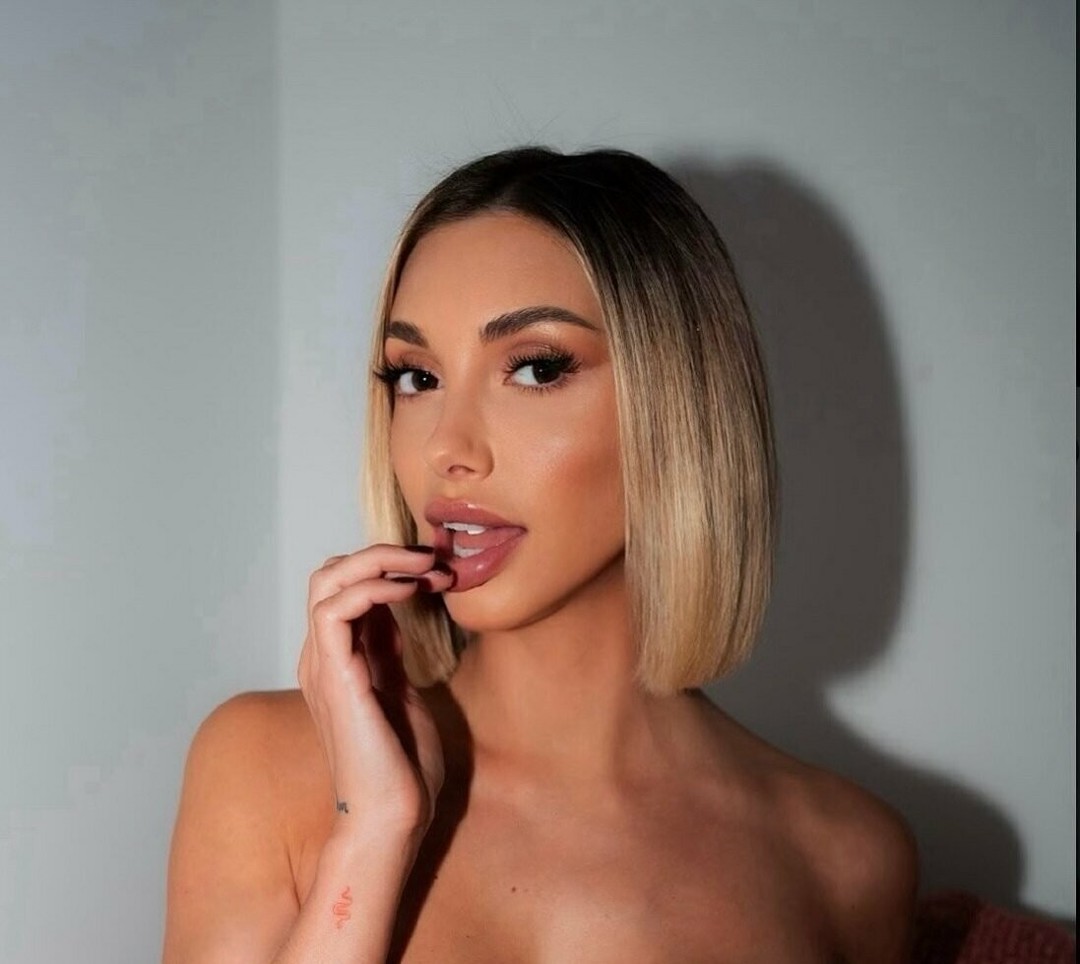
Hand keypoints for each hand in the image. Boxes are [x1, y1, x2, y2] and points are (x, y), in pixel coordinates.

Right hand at [297, 545, 452, 844]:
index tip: (437, 572)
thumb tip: (392, 615)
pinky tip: (410, 591)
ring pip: (327, 579)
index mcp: (336, 661)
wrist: (392, 816)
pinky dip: (373, 585)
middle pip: (329, 574)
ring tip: (427, 568)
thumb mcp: (399, 691)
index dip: (389, 568)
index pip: (346, 588)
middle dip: (381, 554)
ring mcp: (322, 665)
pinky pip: (336, 608)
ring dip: (381, 561)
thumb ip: (388, 653)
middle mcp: (322, 658)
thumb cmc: (400, 766)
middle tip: (432, 560)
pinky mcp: (334, 676)